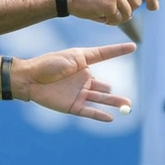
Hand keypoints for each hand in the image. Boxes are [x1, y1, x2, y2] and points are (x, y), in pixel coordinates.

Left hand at [13, 42, 134, 121]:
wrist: (30, 78)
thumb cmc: (50, 63)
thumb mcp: (76, 55)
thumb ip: (96, 55)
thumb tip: (115, 50)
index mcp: (84, 64)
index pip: (106, 56)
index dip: (119, 51)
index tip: (133, 46)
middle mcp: (84, 80)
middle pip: (105, 87)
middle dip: (116, 95)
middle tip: (128, 101)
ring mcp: (79, 94)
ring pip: (101, 100)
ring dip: (113, 104)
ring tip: (127, 106)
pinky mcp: (72, 107)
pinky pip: (89, 112)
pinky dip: (100, 115)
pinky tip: (111, 118)